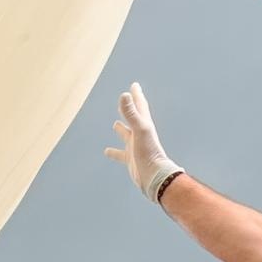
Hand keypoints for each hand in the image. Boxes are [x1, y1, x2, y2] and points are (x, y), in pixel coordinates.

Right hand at [105, 83, 180, 201]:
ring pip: (126, 135)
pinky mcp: (130, 159)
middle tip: (126, 99)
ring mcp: (135, 146)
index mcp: (144, 125)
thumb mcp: (139, 129)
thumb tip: (124, 95)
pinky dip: (114, 151)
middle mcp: (140, 134)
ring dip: (122, 129)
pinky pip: (120, 154)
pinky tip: (106, 151)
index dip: (136, 95)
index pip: (140, 106)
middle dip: (130, 108)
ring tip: (115, 124)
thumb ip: (131, 113)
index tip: (134, 85)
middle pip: (134, 118)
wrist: (154, 176)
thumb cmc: (149, 152)